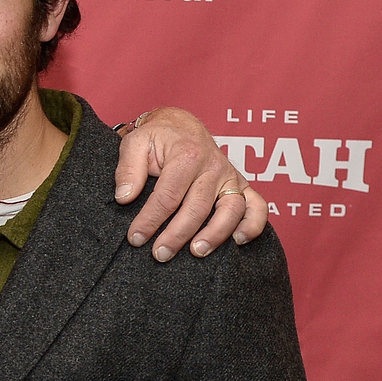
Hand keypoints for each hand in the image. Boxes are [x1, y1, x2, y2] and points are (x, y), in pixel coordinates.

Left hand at [115, 107, 268, 261]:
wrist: (181, 126)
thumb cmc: (157, 137)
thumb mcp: (135, 144)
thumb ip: (128, 170)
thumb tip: (124, 197)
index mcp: (187, 155)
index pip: (168, 196)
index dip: (150, 220)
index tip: (135, 238)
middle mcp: (213, 167)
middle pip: (198, 207)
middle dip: (177, 234)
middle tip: (160, 254)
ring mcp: (230, 177)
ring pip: (231, 209)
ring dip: (216, 234)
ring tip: (197, 252)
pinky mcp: (241, 185)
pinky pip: (256, 206)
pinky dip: (253, 224)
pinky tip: (238, 241)